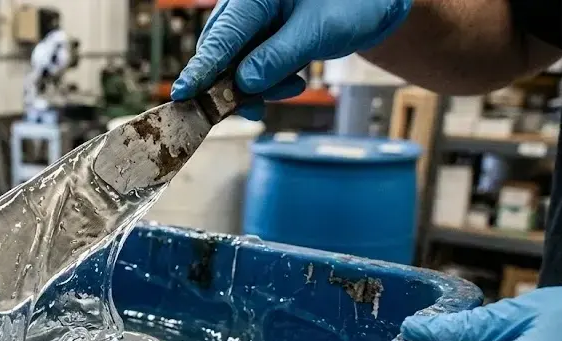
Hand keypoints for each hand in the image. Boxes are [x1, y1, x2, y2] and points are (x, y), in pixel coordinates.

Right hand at [171, 0, 411, 119]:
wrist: (377, 4)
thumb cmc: (353, 4)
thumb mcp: (317, 32)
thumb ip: (276, 58)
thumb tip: (243, 83)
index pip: (220, 35)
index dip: (201, 68)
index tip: (185, 93)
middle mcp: (248, 6)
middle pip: (221, 51)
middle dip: (234, 84)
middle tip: (251, 108)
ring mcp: (255, 22)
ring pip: (236, 62)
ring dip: (257, 85)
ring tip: (290, 87)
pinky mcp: (265, 37)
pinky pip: (253, 64)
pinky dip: (268, 80)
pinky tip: (292, 80)